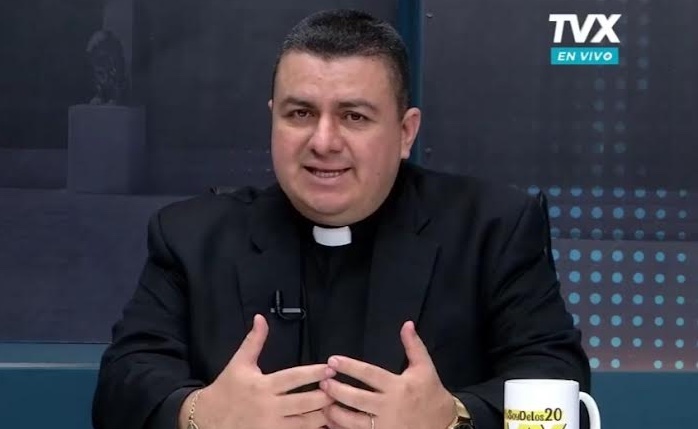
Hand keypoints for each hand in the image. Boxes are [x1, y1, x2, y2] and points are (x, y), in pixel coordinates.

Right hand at [180, 314, 334, 428]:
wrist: (207, 419)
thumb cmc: (226, 389)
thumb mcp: (239, 363)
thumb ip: (254, 341)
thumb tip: (261, 318)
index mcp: (263, 386)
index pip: (293, 378)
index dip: (314, 373)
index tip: (331, 368)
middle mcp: (268, 407)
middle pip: (304, 403)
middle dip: (325, 396)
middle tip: (342, 389)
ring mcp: (270, 427)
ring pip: (304, 423)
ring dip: (323, 416)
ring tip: (339, 407)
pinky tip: (325, 425)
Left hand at [319, 321, 454, 428]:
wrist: (444, 425)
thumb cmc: (431, 393)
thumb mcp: (425, 367)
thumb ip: (413, 345)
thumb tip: (407, 324)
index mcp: (397, 386)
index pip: (369, 374)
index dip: (349, 367)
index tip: (333, 360)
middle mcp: (389, 406)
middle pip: (357, 398)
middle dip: (337, 390)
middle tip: (323, 382)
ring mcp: (385, 425)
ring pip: (354, 421)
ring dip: (336, 412)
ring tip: (323, 403)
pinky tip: (332, 423)